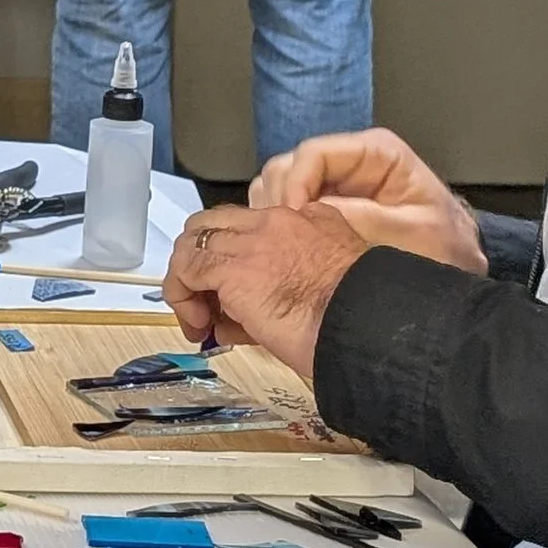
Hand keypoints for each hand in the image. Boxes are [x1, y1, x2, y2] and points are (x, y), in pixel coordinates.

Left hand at [163, 202, 376, 378]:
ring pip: (192, 244)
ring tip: (199, 321)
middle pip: (210, 227)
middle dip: (198, 264)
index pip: (244, 227)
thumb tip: (243, 317)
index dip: (227, 259)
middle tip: (203, 304)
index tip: (228, 295)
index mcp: (302, 220)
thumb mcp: (331, 286)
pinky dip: (182, 297)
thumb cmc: (356, 318)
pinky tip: (200, 326)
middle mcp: (274, 221)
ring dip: (187, 283)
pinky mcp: (232, 267)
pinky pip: (186, 271)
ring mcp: (251, 240)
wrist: (365, 325)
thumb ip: (289, 286)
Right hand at [248, 128, 483, 272]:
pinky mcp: (322, 209)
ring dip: (275, 217)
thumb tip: (306, 212)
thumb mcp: (411, 235)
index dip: (295, 185)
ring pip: (277, 186)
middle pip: (288, 167)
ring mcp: (331, 185)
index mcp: (376, 153)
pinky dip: (278, 228)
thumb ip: (360, 218)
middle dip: (281, 203)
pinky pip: (283, 209)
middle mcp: (348, 161)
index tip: (292, 221)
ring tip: (287, 249)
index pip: (313, 154)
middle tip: (285, 242)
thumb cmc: (445, 252)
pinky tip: (291, 252)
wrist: (455, 277)